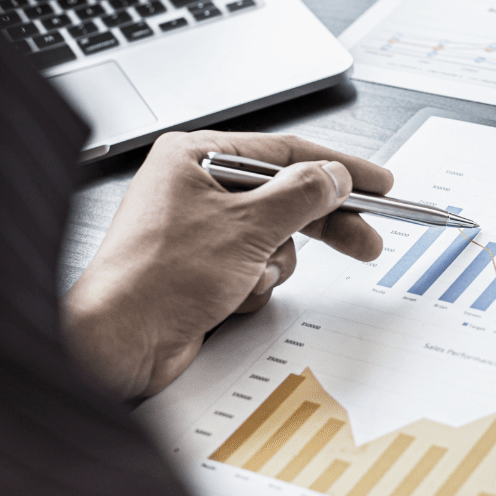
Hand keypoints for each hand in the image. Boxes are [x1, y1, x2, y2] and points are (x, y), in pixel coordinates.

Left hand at [62, 131, 391, 399]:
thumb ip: (302, 195)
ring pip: (274, 240)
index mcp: (195, 157)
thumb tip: (334, 176)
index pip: (285, 151)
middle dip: (321, 224)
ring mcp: (198, 231)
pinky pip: (255, 270)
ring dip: (272, 264)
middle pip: (284, 197)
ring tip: (247, 277)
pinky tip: (229, 296)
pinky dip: (253, 286)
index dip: (338, 168)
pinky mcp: (202, 270)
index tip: (377, 184)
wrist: (117, 343)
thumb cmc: (156, 277)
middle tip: (366, 238)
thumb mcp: (248, 226)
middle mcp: (194, 187)